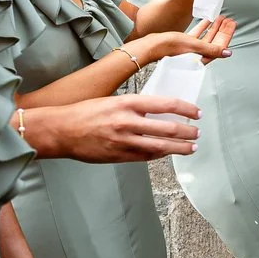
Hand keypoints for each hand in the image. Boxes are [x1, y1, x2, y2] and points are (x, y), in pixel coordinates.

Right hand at [18, 93, 202, 161]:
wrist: (60, 130)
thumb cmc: (84, 113)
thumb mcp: (112, 100)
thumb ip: (134, 106)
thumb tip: (157, 111)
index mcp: (127, 103)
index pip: (166, 104)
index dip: (186, 109)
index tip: (196, 112)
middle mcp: (128, 121)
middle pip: (168, 128)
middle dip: (188, 132)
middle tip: (198, 132)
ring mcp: (123, 141)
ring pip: (160, 146)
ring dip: (179, 148)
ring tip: (192, 147)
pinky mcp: (118, 156)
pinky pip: (145, 157)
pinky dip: (159, 155)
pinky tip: (168, 154)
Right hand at [128, 17, 235, 66]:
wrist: (151, 46)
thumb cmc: (169, 46)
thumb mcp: (193, 45)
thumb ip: (211, 49)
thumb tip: (227, 53)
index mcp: (202, 57)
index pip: (220, 45)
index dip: (227, 34)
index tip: (232, 23)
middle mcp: (197, 54)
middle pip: (215, 40)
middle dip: (222, 29)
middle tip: (229, 19)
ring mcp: (191, 49)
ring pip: (207, 37)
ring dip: (214, 27)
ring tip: (220, 18)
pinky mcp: (184, 43)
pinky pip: (197, 35)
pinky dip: (203, 27)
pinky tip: (206, 20)